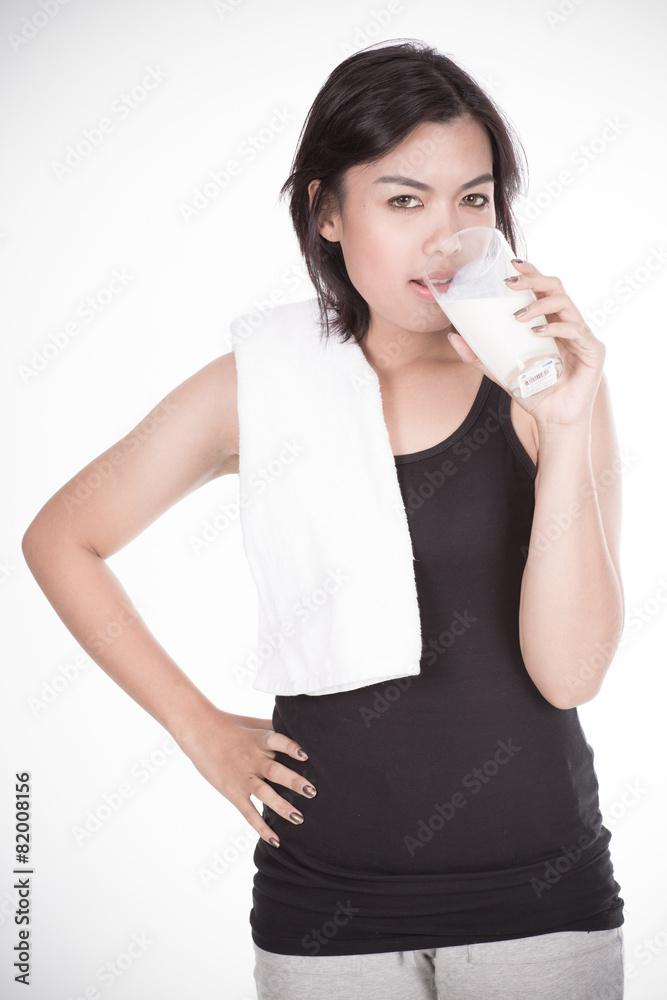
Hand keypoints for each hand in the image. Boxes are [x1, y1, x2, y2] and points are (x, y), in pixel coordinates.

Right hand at [174, 706, 314, 847]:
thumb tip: (298, 728)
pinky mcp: (233, 792)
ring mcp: (242, 777)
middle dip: (294, 782)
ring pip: (265, 793)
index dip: (291, 747)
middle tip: (312, 791)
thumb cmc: (231, 726)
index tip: (305, 755)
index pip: (277, 741)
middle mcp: (252, 759)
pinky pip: (249, 812)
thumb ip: (275, 728)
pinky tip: (276, 839)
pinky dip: (262, 827)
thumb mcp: (254, 723)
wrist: (200, 732)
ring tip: (299, 818)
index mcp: (259, 739)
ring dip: (282, 807)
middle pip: (275, 771)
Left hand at [447, 259, 605, 428]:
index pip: (543, 289)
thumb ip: (478, 355)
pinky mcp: (594, 351)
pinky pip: (576, 330)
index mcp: (551, 322)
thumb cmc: (534, 392)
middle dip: (533, 280)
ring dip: (539, 305)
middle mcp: (569, 323)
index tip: (511, 265)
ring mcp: (583, 335)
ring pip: (566, 304)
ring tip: (518, 317)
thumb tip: (452, 337)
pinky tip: (537, 332)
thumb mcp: (500, 371)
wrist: (554, 420)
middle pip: (556, 287)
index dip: (531, 273)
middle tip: (509, 283)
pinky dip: (556, 328)